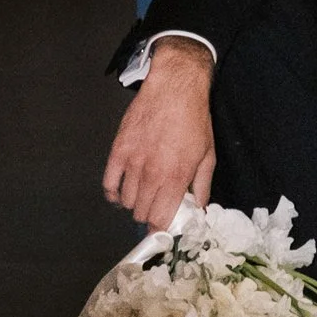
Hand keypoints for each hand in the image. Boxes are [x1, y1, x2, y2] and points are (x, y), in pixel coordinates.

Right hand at [102, 39, 215, 229]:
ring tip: (143, 194)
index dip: (160, 228)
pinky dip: (113, 193)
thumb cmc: (194, 120)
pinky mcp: (118, 151)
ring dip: (134, 203)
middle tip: (156, 205)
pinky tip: (121, 192)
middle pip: (141, 213)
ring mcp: (132, 163)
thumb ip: (202, 186)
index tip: (162, 228)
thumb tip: (200, 211)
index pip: (160, 219)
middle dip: (149, 214)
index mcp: (176, 178)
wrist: (175, 88)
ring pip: (126, 201)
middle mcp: (152, 174)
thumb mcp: (208, 154)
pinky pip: (108, 184)